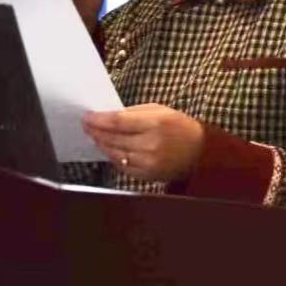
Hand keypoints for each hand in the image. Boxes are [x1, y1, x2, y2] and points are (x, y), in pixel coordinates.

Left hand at [82, 104, 203, 181]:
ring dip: (102, 144)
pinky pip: (123, 166)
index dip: (98, 120)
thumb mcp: (159, 110)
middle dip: (96, 131)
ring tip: (94, 136)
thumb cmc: (179, 127)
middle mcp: (151, 144)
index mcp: (154, 123)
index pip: (117, 122)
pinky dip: (113, 157)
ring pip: (115, 153)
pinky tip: (108, 149)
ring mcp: (149, 162)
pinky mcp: (147, 175)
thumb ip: (133, 113)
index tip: (87, 117)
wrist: (199, 152)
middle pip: (113, 138)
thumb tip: (108, 116)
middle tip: (86, 126)